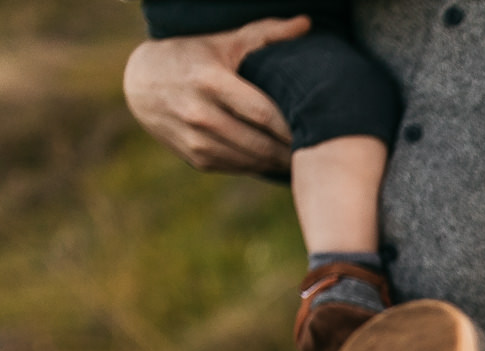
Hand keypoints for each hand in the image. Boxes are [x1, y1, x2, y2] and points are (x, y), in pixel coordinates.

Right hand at [122, 16, 309, 173]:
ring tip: (303, 157)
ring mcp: (195, 140)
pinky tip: (276, 159)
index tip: (317, 128)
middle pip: (260, 142)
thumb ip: (266, 34)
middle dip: (291, 149)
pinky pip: (237, 168)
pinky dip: (260, 165)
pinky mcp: (195, 158)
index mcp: (210, 81)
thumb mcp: (225, 41)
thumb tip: (307, 23)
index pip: (263, 113)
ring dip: (279, 162)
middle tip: (319, 150)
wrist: (141, 82)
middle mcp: (200, 114)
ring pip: (251, 160)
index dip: (292, 126)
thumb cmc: (193, 56)